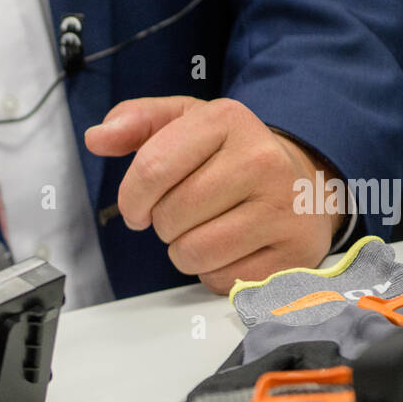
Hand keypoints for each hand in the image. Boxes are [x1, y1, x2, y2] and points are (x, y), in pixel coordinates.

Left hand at [84, 96, 340, 293]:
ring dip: (186, 252)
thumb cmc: (233, 156)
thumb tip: (96, 137)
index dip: (132, 198)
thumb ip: (138, 122)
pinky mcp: (295, 253)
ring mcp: (284, 209)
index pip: (151, 170)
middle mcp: (262, 160)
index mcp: (228, 120)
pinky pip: (222, 281)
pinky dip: (216, 273)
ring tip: (208, 230)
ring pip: (193, 254)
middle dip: (165, 224)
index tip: (138, 207)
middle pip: (169, 218)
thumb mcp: (188, 124)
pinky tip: (234, 249)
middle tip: (187, 214)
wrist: (306, 183)